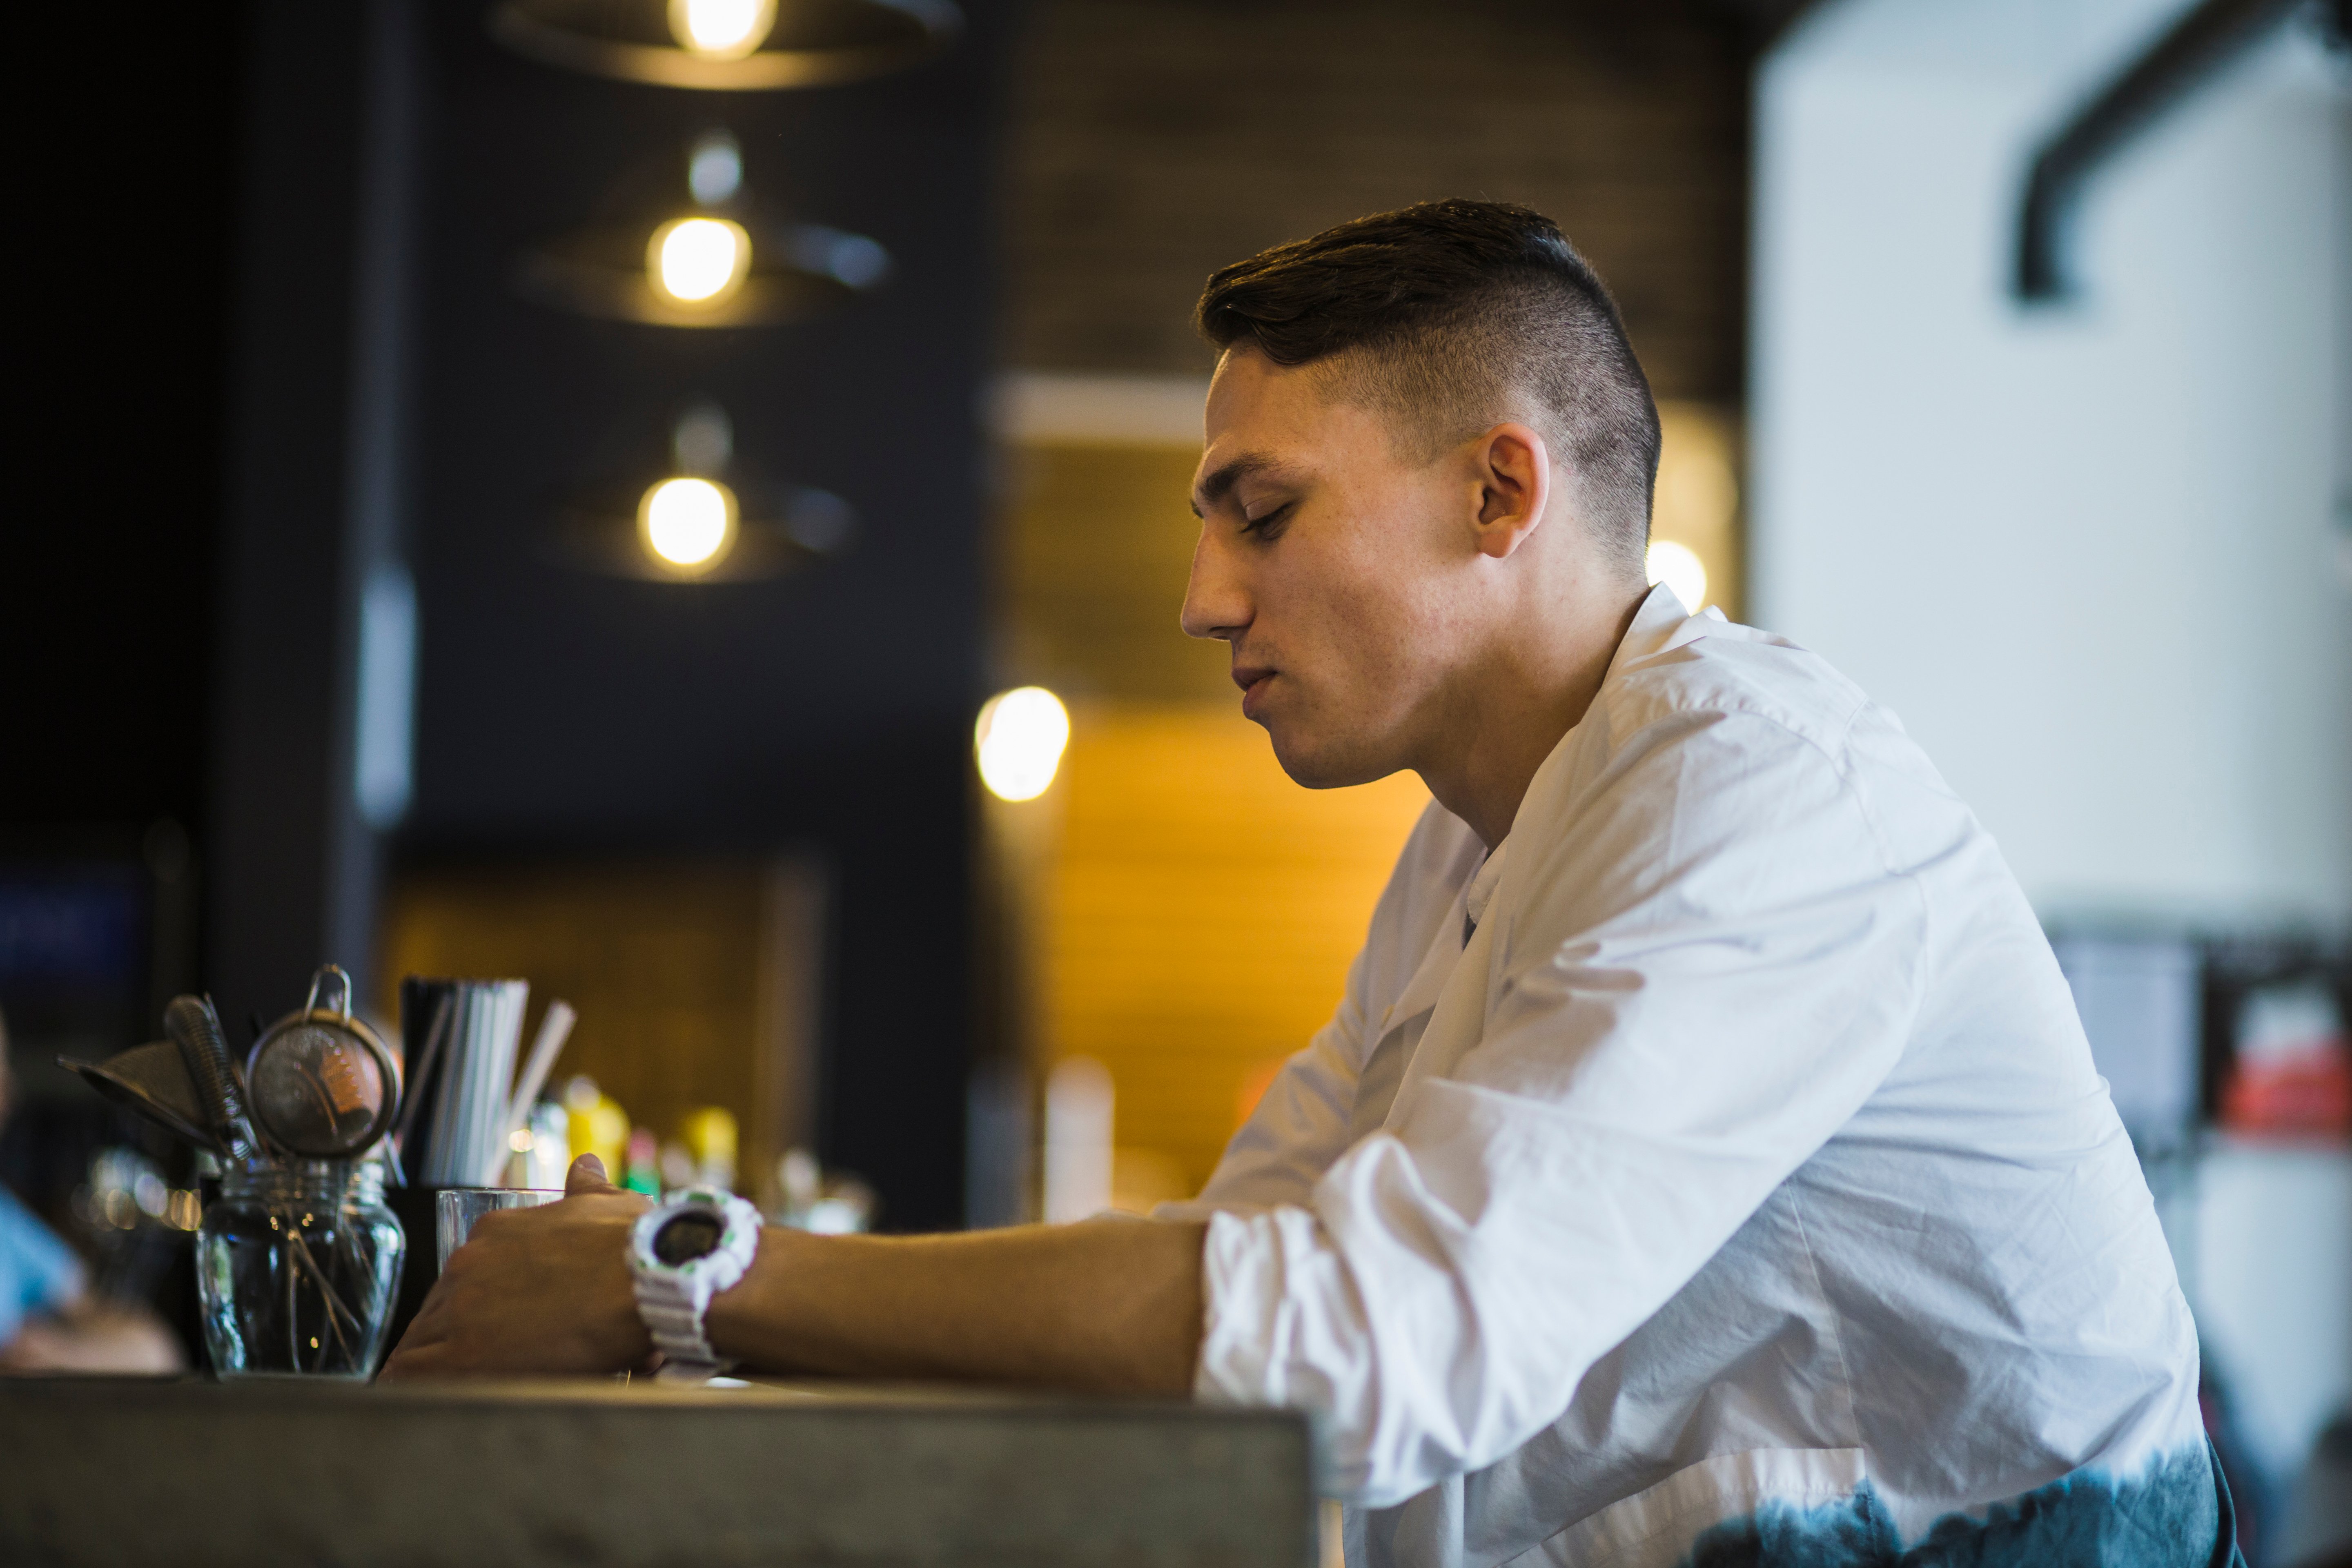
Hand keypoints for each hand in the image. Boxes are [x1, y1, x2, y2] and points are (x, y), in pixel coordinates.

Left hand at [379, 1155, 652, 1380]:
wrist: (650, 1281)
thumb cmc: (637, 1248)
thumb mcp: (612, 1206)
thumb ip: (589, 1188)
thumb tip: (584, 1167)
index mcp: (497, 1232)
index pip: (463, 1274)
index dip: (474, 1305)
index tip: (491, 1326)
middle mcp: (468, 1264)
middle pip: (437, 1309)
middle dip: (452, 1338)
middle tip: (481, 1366)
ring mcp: (460, 1308)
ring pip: (418, 1343)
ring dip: (432, 1365)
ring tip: (454, 1391)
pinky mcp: (461, 1354)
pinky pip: (410, 1374)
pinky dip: (414, 1387)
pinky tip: (430, 1399)